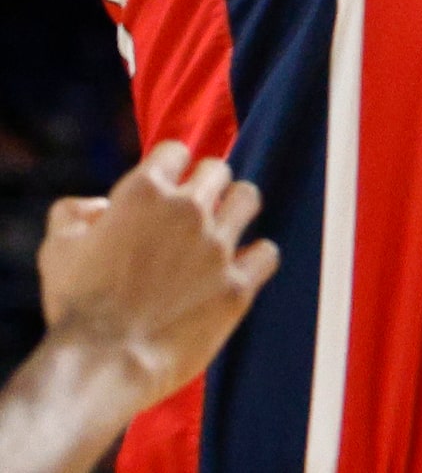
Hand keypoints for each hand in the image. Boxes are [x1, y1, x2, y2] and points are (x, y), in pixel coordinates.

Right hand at [39, 142, 280, 409]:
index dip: (169, 167)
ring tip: (222, 228)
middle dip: (205, 185)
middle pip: (217, 170)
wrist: (99, 367)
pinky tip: (240, 268)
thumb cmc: (74, 308)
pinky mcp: (238, 284)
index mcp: (144, 192)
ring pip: (248, 198)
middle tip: (194, 210)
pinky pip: (267, 252)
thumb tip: (99, 206)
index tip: (166, 186)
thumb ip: (73, 212)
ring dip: (235, 209)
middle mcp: (188, 210)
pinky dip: (255, 258)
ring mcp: (218, 246)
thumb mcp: (57, 249)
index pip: (175, 151)